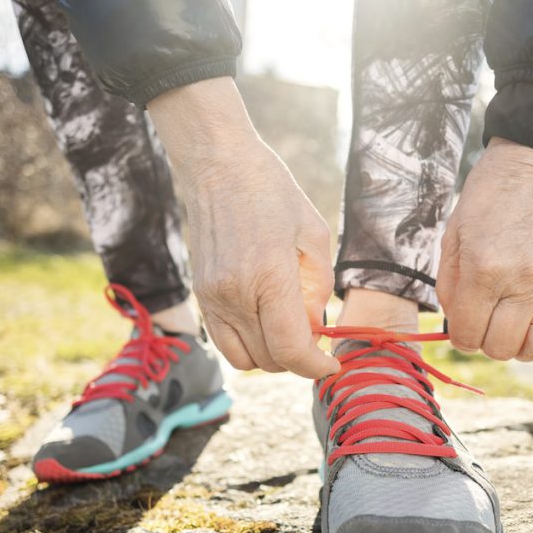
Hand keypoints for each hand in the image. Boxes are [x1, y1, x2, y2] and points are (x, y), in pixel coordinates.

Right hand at [148, 79, 338, 378]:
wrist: (217, 165)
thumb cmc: (271, 191)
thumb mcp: (314, 234)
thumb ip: (318, 288)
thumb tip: (315, 328)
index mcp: (269, 277)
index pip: (291, 349)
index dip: (315, 367)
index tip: (331, 365)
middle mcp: (235, 294)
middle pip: (270, 360)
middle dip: (298, 359)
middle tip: (313, 335)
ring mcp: (212, 298)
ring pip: (245, 359)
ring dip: (271, 356)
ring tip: (287, 329)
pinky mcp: (201, 296)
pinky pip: (224, 342)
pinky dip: (248, 345)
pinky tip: (264, 322)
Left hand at [436, 138, 532, 360]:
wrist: (531, 165)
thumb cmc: (486, 199)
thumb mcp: (452, 238)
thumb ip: (450, 287)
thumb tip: (457, 326)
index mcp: (484, 270)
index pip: (467, 334)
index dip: (459, 337)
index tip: (462, 325)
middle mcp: (523, 282)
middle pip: (500, 346)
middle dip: (485, 342)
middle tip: (484, 322)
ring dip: (518, 347)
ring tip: (511, 328)